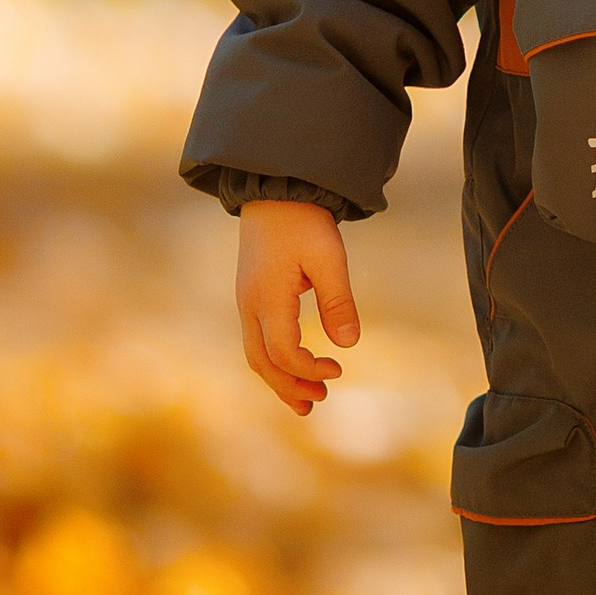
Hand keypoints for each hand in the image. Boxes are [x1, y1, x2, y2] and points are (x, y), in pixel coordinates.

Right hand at [237, 199, 359, 413]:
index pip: (283, 352)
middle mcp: (249, 305)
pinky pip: (257, 341)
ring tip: (306, 401)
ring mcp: (246, 302)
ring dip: (279, 380)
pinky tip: (294, 369)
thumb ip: (338, 301)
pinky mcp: (251, 297)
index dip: (309, 370)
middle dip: (290, 386)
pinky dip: (274, 362)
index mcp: (267, 298)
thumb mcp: (329, 258)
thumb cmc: (304, 223)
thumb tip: (349, 344)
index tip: (337, 370)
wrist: (275, 193)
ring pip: (255, 355)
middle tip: (321, 400)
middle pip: (262, 362)